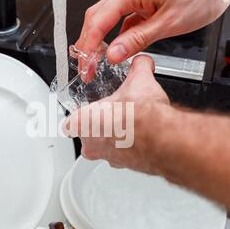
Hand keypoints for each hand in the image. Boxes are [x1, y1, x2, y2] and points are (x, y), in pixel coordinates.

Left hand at [64, 55, 172, 172]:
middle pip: (87, 139)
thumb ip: (138, 67)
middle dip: (99, 128)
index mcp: (83, 123)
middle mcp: (92, 146)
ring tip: (129, 125)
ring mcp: (108, 158)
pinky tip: (141, 137)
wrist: (161, 138)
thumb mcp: (138, 80)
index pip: (68, 124)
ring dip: (114, 140)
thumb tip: (142, 62)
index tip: (86, 113)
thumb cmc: (140, 115)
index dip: (78, 118)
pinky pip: (123, 157)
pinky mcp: (125, 166)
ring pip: (105, 150)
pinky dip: (130, 149)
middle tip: (112, 117)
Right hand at [76, 0, 229, 63]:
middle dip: (87, 44)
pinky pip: (123, 18)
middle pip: (97, 17)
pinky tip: (117, 49)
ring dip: (100, 40)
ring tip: (96, 62)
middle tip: (86, 68)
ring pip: (108, 18)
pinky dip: (116, 35)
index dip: (89, 45)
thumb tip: (114, 54)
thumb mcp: (169, 23)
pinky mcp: (144, 1)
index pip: (99, 21)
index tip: (85, 65)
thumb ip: (137, 39)